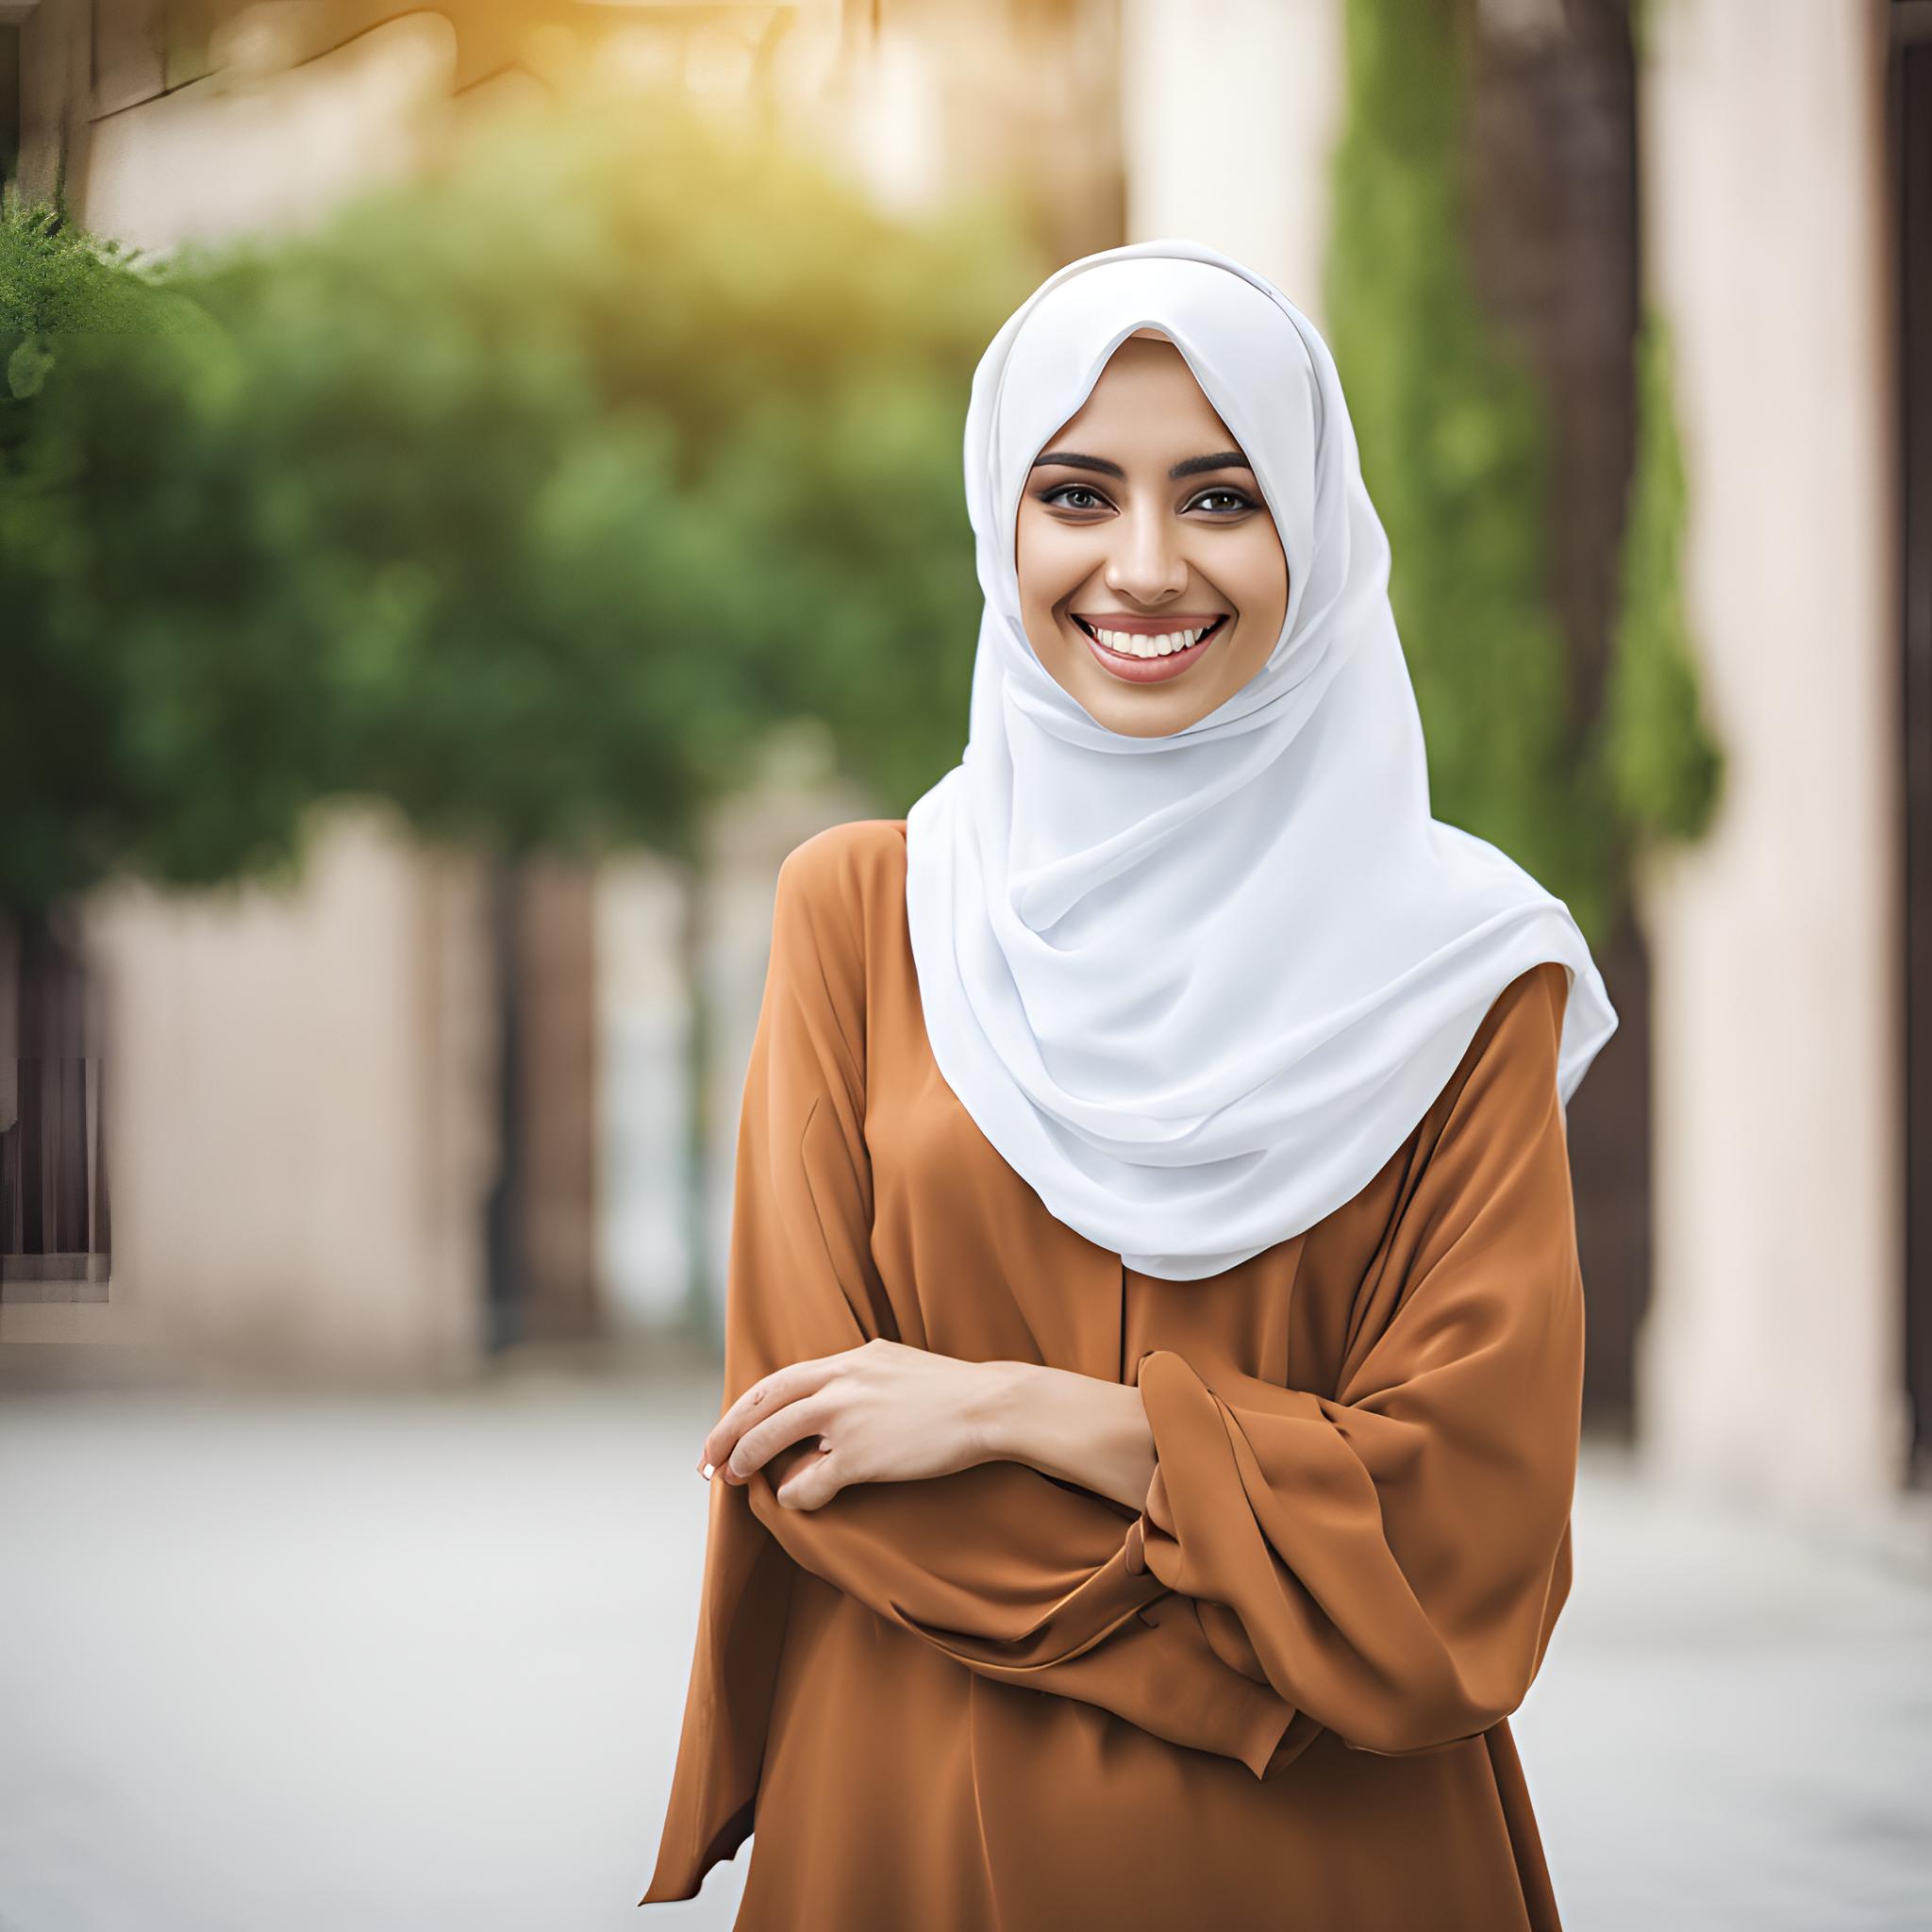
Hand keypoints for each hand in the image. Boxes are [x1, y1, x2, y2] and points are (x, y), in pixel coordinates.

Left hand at [699, 1338, 1002, 1511]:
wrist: (990, 1404)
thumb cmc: (950, 1392)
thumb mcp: (894, 1366)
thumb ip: (857, 1378)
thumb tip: (828, 1403)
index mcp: (849, 1358)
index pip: (779, 1380)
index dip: (746, 1407)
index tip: (726, 1429)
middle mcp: (841, 1379)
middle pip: (763, 1402)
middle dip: (728, 1431)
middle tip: (709, 1458)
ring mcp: (849, 1415)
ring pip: (774, 1435)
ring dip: (747, 1459)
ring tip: (735, 1478)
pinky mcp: (863, 1452)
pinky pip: (811, 1479)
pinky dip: (795, 1493)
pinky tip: (794, 1500)